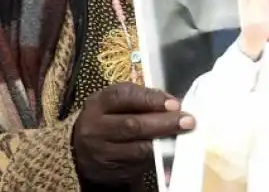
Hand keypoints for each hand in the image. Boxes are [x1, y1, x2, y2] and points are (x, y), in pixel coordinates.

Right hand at [73, 83, 194, 184]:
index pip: (122, 97)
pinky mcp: (112, 172)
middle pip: (132, 125)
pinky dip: (157, 157)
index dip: (149, 99)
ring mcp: (103, 153)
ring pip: (138, 148)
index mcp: (97, 104)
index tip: (173, 103)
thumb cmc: (105, 120)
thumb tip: (171, 102)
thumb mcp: (112, 103)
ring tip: (183, 135)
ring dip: (165, 142)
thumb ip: (137, 98)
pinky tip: (170, 150)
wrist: (81, 153)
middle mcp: (96, 129)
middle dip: (163, 122)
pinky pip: (139, 165)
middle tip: (187, 121)